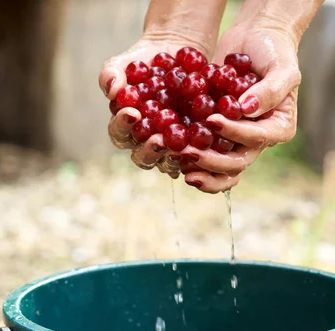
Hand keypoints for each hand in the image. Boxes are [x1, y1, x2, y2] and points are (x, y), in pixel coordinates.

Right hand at [99, 37, 211, 178]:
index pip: (119, 134)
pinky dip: (197, 154)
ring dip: (172, 158)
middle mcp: (146, 142)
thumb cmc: (145, 60)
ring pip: (168, 162)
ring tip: (180, 148)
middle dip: (149, 150)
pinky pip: (195, 156)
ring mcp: (170, 146)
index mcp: (126, 128)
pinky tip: (203, 146)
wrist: (178, 53)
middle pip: (142, 157)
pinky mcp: (193, 144)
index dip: (123, 127)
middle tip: (158, 140)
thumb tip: (113, 91)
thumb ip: (111, 74)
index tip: (132, 113)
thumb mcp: (125, 62)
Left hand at [181, 26, 300, 192]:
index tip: (212, 120)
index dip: (234, 133)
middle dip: (211, 161)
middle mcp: (258, 141)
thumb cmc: (274, 49)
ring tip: (176, 158)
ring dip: (198, 167)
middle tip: (186, 152)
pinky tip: (171, 154)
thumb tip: (247, 109)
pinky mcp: (218, 136)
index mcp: (279, 129)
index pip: (256, 138)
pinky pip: (206, 154)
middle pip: (236, 163)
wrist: (254, 40)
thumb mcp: (281, 66)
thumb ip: (270, 89)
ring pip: (219, 167)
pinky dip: (190, 158)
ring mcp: (237, 142)